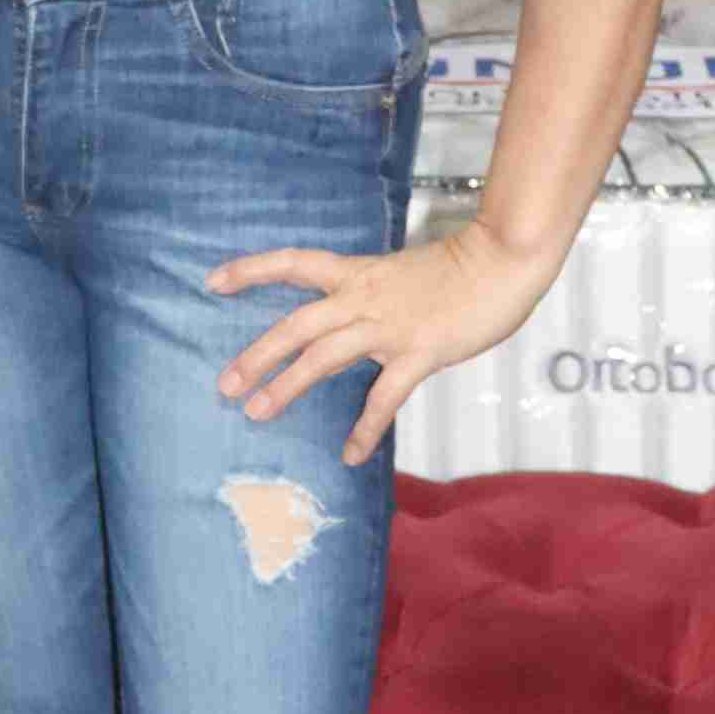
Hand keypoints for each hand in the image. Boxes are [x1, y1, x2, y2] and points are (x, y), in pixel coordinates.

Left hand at [207, 215, 551, 466]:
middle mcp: (362, 298)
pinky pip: (384, 396)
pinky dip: (365, 428)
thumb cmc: (458, 268)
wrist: (502, 260)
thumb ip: (369, 297)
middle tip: (224, 385)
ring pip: (323, 356)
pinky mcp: (419, 352)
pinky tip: (350, 454)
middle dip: (256, 354)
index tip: (212, 282)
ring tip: (257, 412)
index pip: (292, 263)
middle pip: (295, 324)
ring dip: (287, 385)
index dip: (250, 271)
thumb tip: (346, 323)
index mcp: (356, 273)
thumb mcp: (399, 274)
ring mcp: (389, 326)